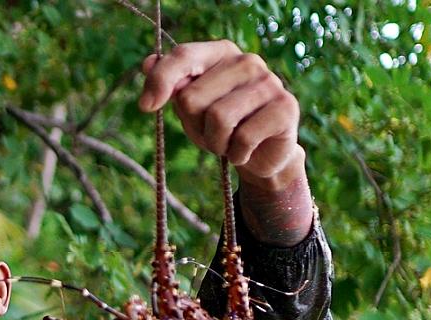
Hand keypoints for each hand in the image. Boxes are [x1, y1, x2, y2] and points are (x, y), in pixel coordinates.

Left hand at [138, 41, 313, 243]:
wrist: (263, 155)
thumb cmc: (222, 127)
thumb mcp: (191, 108)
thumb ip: (171, 86)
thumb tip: (148, 62)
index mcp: (221, 53)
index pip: (183, 56)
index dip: (159, 81)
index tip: (145, 106)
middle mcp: (247, 61)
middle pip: (193, 97)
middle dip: (195, 125)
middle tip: (213, 132)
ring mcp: (269, 83)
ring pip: (218, 119)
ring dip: (216, 143)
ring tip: (229, 142)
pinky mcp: (285, 108)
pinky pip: (242, 139)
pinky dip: (236, 155)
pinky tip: (245, 151)